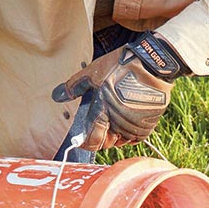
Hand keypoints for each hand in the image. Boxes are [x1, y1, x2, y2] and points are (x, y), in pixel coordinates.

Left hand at [52, 32, 186, 150]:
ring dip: (116, 135)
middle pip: (107, 142)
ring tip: (114, 121)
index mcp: (103, 112)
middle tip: (99, 127)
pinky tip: (127, 122)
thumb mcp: (93, 73)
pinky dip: (130, 133)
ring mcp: (135, 124)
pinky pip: (136, 137)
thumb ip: (74, 87)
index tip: (81, 141)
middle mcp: (119, 122)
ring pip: (122, 140)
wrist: (152, 63)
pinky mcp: (149, 123)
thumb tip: (56, 96)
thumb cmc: (121, 66)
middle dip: (101, 138)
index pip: (92, 140)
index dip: (85, 143)